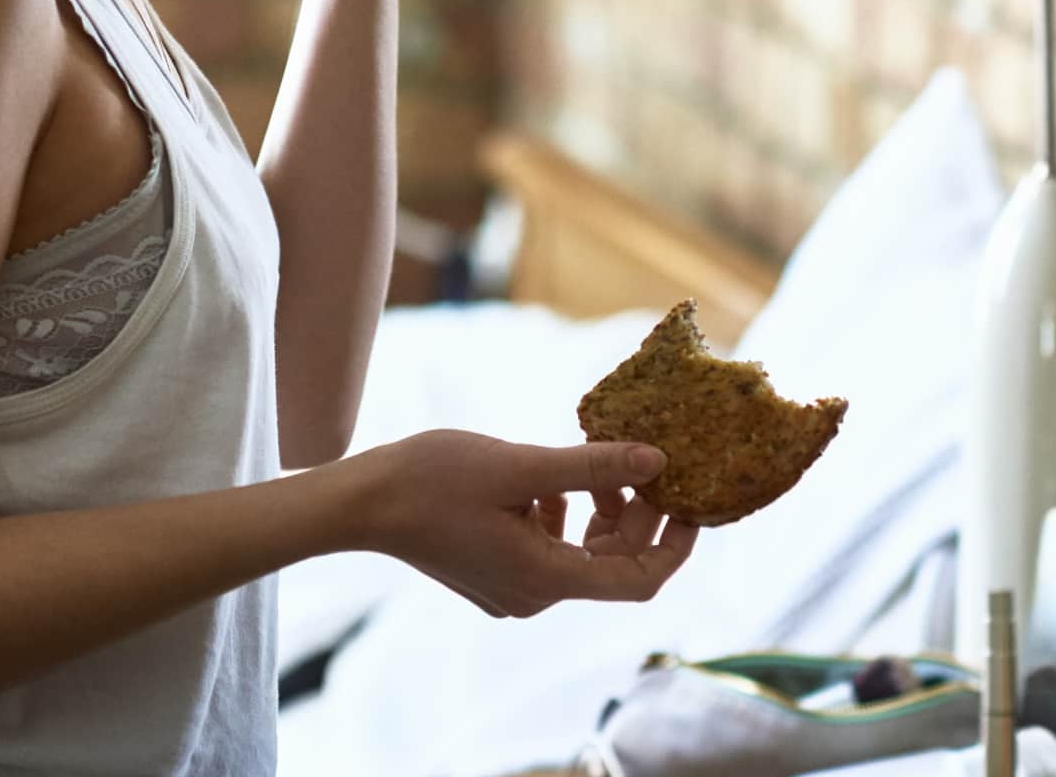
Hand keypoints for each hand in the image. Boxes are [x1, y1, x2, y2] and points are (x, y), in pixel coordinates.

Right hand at [350, 429, 698, 617]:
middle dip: (637, 515)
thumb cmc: (436, 479)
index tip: (692, 498)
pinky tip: (550, 477)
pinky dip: (563, 512)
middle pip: (612, 564)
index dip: (674, 544)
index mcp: (545, 579)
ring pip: (582, 553)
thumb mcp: (523, 465)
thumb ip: (593, 467)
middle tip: (644, 460)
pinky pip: (550, 547)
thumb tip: (658, 461)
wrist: (363, 501)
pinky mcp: (494, 571)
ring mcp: (511, 588)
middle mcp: (533, 596)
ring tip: (592, 461)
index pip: (638, 580)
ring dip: (600, 509)